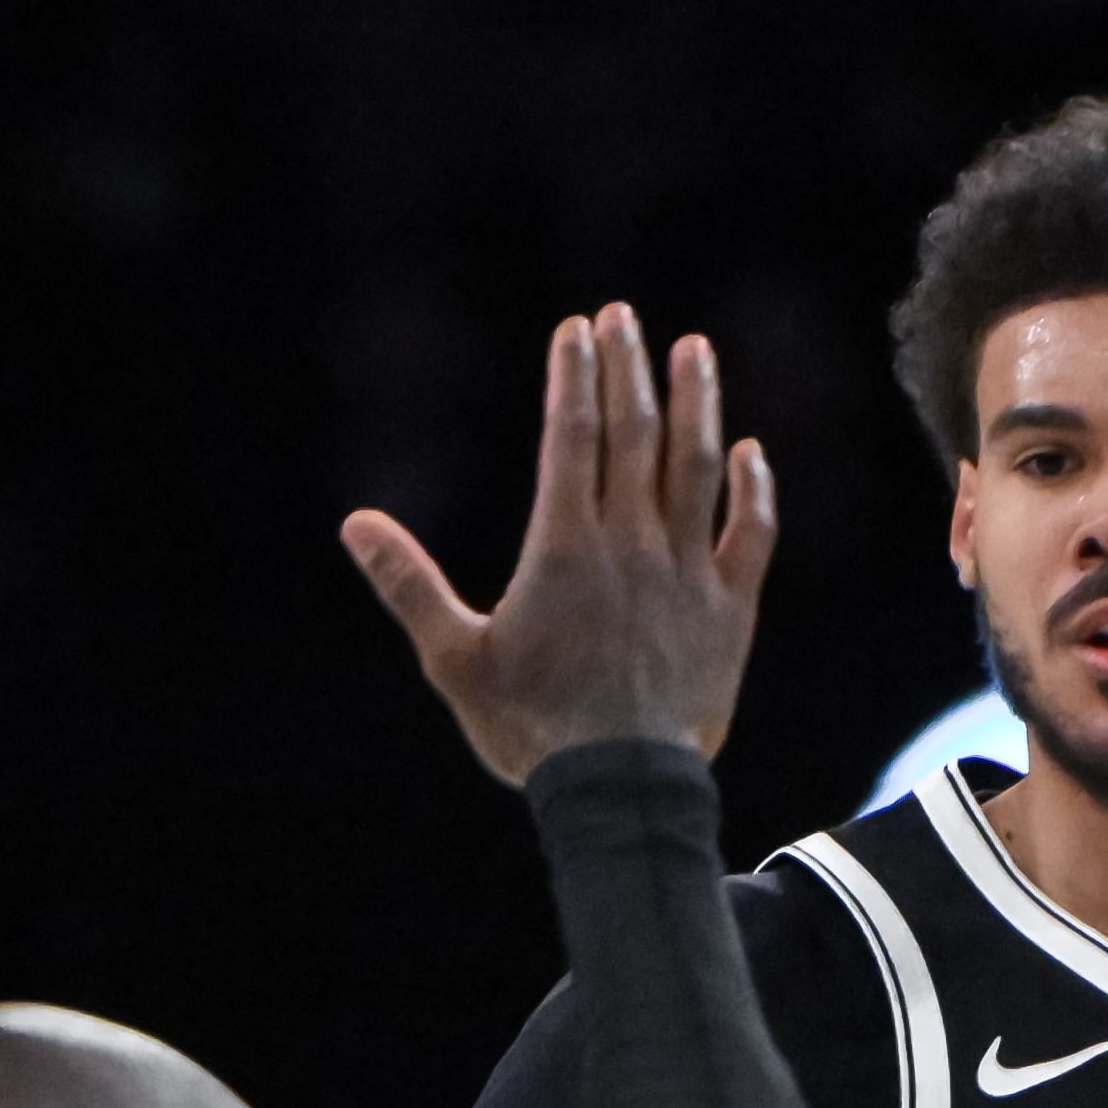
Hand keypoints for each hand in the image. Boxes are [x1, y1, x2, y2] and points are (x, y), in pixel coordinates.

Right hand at [343, 304, 776, 783]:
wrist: (623, 791)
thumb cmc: (532, 730)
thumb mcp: (456, 660)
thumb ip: (409, 585)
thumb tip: (355, 524)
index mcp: (564, 548)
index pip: (570, 437)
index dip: (573, 376)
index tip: (576, 327)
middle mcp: (632, 544)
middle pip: (634, 434)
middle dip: (627, 367)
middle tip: (622, 316)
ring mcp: (687, 573)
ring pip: (697, 467)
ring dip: (697, 402)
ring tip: (693, 349)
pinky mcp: (730, 611)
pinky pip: (749, 534)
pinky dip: (752, 489)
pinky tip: (749, 451)